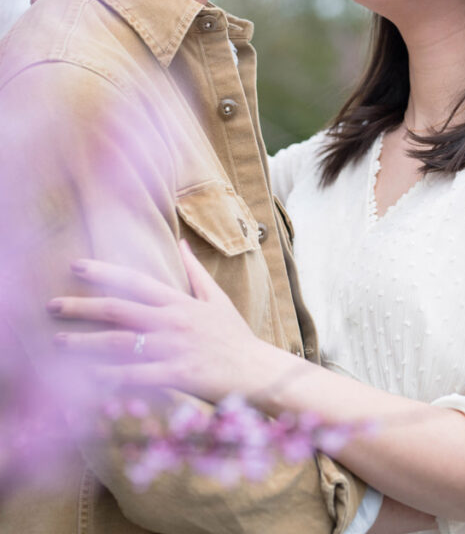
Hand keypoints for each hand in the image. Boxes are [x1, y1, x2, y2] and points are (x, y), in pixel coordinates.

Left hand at [48, 240, 266, 402]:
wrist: (256, 370)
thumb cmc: (235, 336)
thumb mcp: (216, 298)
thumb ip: (194, 272)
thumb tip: (181, 243)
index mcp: (179, 302)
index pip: (134, 281)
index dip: (103, 272)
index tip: (75, 266)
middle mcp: (172, 321)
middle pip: (118, 309)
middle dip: (81, 306)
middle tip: (52, 305)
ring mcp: (173, 348)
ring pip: (119, 343)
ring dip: (85, 343)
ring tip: (58, 342)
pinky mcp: (176, 375)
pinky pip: (135, 376)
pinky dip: (108, 377)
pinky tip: (86, 378)